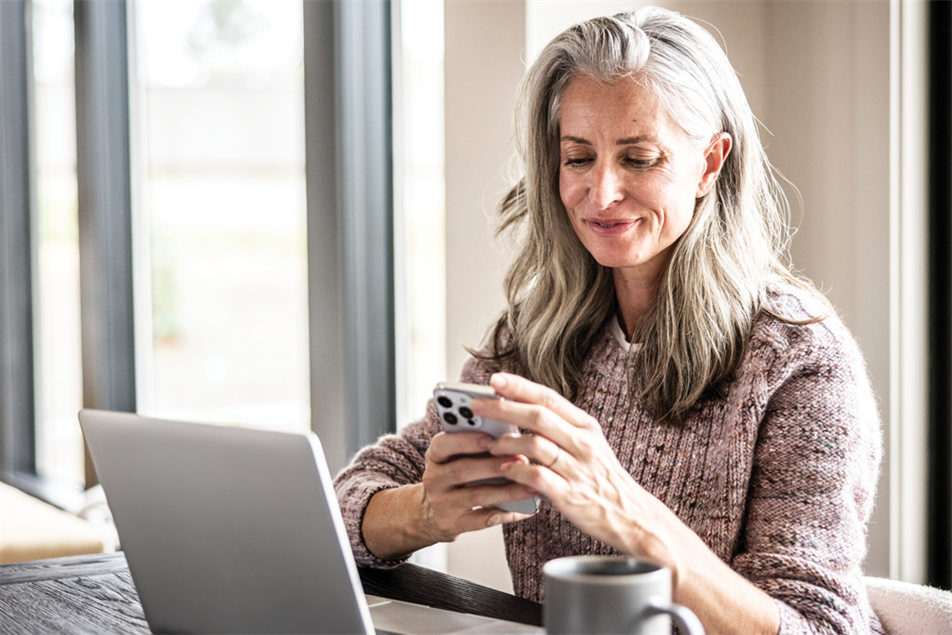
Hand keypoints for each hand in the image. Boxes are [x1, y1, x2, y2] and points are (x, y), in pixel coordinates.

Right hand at [417, 430, 537, 542]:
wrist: (431, 513)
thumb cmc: (453, 477)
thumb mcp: (454, 457)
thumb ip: (474, 446)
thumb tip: (510, 439)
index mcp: (435, 456)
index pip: (442, 444)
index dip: (466, 441)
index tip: (490, 438)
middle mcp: (433, 479)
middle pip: (463, 470)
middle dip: (495, 465)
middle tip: (522, 460)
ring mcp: (441, 504)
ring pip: (476, 496)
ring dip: (507, 491)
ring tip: (531, 485)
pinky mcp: (452, 524)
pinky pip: (483, 519)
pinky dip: (507, 513)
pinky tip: (526, 509)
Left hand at [471, 372, 674, 565]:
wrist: (630, 515)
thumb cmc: (602, 478)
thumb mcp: (588, 444)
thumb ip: (559, 427)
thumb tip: (521, 409)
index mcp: (586, 426)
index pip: (549, 398)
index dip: (520, 387)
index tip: (495, 379)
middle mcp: (583, 444)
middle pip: (538, 416)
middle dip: (503, 409)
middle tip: (477, 407)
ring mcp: (577, 469)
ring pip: (536, 445)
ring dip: (507, 442)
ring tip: (489, 444)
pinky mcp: (570, 496)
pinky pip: (537, 477)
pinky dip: (516, 471)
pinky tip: (504, 470)